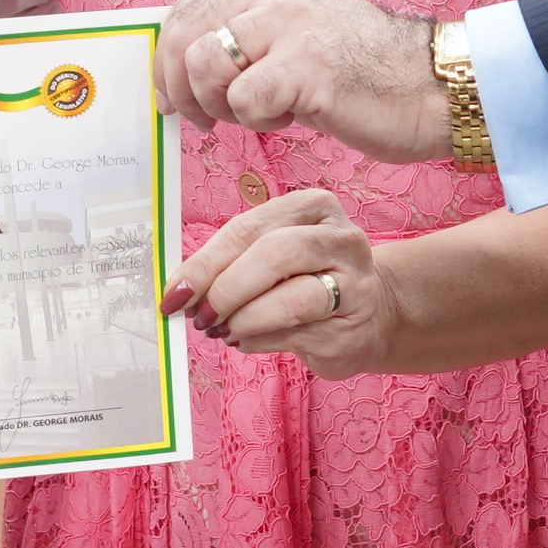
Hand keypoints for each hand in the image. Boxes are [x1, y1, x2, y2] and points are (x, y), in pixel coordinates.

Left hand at [156, 0, 452, 163]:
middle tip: (202, 120)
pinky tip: (289, 118)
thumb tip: (183, 63)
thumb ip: (247, 31)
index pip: (188, 8)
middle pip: (184, 34)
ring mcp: (291, 22)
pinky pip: (242, 99)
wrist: (430, 86)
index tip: (173, 96)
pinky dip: (256, 120)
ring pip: (204, 65)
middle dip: (180, 88)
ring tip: (258, 114)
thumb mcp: (296, 29)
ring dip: (220, 104)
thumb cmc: (362, 70)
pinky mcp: (305, 64)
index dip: (168, 59)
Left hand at [163, 188, 401, 378]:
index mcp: (314, 207)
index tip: (175, 291)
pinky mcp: (351, 329)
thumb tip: (181, 288)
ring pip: (290, 301)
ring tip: (222, 330)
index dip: (206, 262)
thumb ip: (233, 259)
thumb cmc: (308, 275)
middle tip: (200, 315)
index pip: (249, 228)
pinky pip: (293, 335)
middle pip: (275, 255)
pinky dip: (258, 340)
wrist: (372, 312)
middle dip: (227, 290)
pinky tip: (247, 338)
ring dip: (243, 320)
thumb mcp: (275, 249)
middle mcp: (341, 239)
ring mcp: (354, 285)